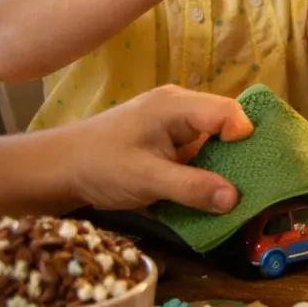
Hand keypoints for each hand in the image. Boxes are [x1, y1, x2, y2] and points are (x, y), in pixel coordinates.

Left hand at [60, 86, 254, 212]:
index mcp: (176, 106)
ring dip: (224, 163)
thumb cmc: (100, 166)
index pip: (228, 112)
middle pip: (226, 123)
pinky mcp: (168, 139)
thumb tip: (235, 200)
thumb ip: (192, 188)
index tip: (249, 168)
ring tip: (232, 189)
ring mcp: (174, 123)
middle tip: (250, 181)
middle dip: (240, 152)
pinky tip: (209, 188)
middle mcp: (180, 107)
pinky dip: (208, 168)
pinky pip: (201, 149)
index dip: (245, 137)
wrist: (57, 169)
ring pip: (215, 138)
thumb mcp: (147, 179)